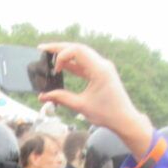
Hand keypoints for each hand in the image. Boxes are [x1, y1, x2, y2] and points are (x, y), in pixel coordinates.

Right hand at [37, 42, 153, 152]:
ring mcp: (103, 67)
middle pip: (78, 48)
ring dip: (65, 54)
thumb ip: (61, 98)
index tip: (54, 70)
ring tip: (48, 55)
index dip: (62, 56)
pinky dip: (72, 63)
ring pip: (81, 54)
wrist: (125, 119)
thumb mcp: (81, 106)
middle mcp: (102, 64)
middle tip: (42, 48)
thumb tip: (43, 96)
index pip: (77, 51)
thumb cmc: (107, 114)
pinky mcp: (102, 72)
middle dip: (59, 48)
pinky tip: (61, 66)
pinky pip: (85, 63)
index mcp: (100, 70)